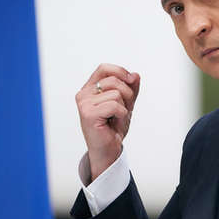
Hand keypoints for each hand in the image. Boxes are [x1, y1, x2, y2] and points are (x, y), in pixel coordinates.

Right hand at [76, 63, 140, 181]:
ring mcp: (84, 104)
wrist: (109, 149)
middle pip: (114, 80)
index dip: (120, 71)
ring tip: (116, 118)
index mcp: (89, 88)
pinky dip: (121, 115)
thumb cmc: (113, 127)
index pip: (104, 68)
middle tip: (123, 109)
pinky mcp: (88, 114)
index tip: (131, 80)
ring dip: (123, 107)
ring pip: (116, 93)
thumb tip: (136, 75)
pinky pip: (115, 105)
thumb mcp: (126, 104)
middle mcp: (83, 94)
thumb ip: (130, 89)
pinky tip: (114, 123)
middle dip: (127, 94)